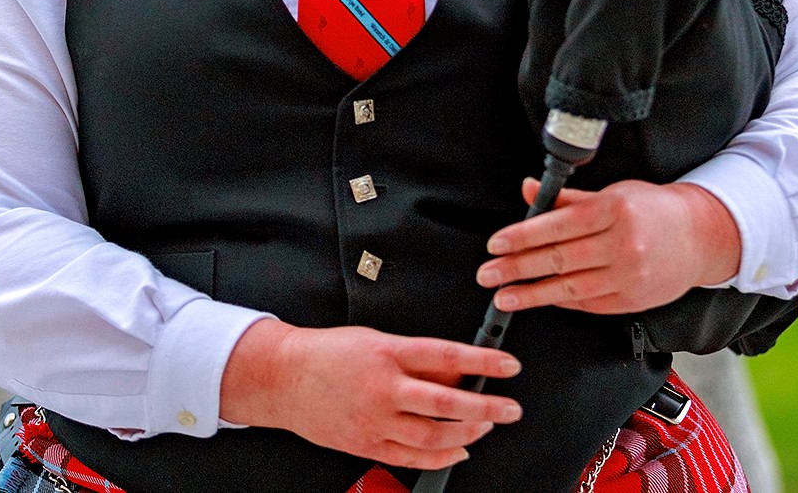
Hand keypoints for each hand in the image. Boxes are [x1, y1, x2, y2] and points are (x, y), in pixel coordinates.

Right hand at [219, 319, 521, 469]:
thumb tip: (461, 367)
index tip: (510, 365)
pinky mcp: (367, 445)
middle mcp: (385, 387)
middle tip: (511, 407)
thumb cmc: (333, 352)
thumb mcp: (379, 339)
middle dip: (486, 407)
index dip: (483, 362)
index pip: (447, 356)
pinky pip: (412, 458)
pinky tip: (458, 450)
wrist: (286, 378)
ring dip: (467, 433)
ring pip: (433, 436)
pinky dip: (441, 458)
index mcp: (389, 352)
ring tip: (486, 425)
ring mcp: (375, 420)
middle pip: (446, 402)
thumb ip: (420, 357)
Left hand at [475, 177, 741, 315]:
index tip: (496, 244)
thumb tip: (528, 189)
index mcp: (614, 209)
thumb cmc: (650, 208)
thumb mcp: (612, 192)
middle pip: (560, 259)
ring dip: (533, 294)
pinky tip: (539, 299)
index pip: (559, 224)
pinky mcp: (632, 302)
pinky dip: (561, 303)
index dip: (523, 236)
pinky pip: (588, 304)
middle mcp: (623, 244)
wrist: (699, 237)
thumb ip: (567, 197)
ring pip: (571, 289)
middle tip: (488, 273)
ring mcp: (629, 277)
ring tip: (503, 296)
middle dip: (518, 268)